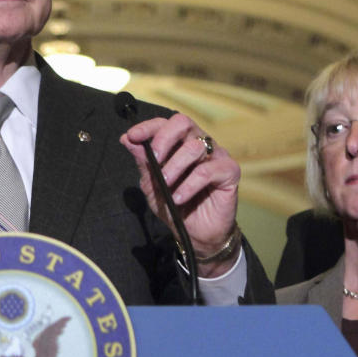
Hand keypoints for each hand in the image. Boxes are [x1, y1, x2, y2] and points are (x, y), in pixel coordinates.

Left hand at [120, 114, 240, 275]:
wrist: (196, 234)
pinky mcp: (229, 172)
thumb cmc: (175, 205)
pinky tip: (179, 198)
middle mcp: (199, 143)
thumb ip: (143, 162)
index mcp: (179, 143)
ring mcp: (216, 155)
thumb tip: (127, 139)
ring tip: (166, 185)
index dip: (148, 127)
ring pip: (194, 147)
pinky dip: (189, 185)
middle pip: (182, 123)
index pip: (165, 123)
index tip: (132, 137)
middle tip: (154, 160)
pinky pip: (207, 171)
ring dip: (174, 167)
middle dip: (163, 139)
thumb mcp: (152, 185)